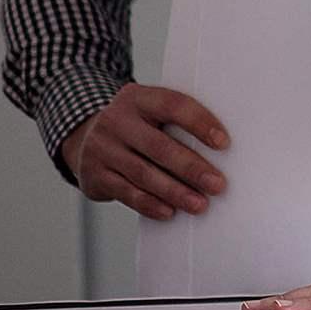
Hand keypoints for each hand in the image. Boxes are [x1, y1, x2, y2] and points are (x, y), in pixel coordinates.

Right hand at [59, 82, 229, 221]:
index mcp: (138, 98)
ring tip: (200, 204)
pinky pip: (127, 193)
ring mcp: (102, 149)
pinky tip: (170, 212)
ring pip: (144, 174)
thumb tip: (221, 151)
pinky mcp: (95, 176)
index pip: (173, 106)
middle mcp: (116, 121)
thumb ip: (177, 122)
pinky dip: (150, 204)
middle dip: (192, 168)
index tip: (224, 143)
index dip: (200, 123)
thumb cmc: (137, 125)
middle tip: (218, 184)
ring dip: (175, 192)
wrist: (86, 138)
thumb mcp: (150, 112)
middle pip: (159, 146)